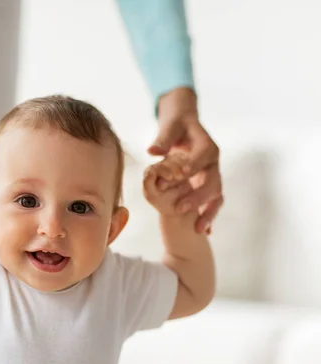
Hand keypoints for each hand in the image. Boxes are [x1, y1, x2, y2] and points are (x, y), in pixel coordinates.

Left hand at [150, 88, 222, 233]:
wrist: (185, 126)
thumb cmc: (177, 125)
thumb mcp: (170, 126)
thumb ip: (162, 139)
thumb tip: (152, 151)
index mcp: (207, 147)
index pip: (201, 158)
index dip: (192, 166)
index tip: (180, 175)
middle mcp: (213, 163)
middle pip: (212, 181)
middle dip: (199, 195)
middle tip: (182, 207)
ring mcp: (212, 176)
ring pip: (216, 196)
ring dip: (208, 212)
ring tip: (198, 229)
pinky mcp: (208, 186)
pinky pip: (211, 203)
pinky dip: (208, 217)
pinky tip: (204, 233)